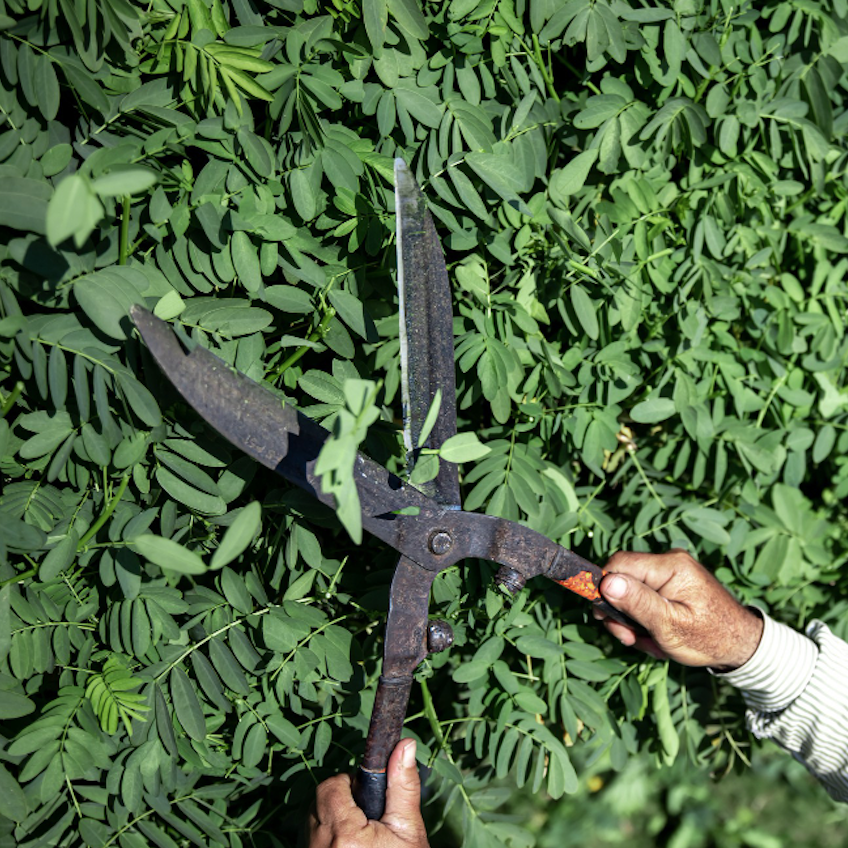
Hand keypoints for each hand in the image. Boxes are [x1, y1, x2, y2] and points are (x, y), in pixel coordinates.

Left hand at [308, 739, 429, 847]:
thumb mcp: (407, 832)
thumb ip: (402, 786)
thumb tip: (406, 745)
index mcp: (344, 835)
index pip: (330, 787)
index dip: (348, 785)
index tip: (365, 796)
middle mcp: (319, 847)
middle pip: (318, 803)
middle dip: (340, 803)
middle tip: (366, 821)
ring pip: (312, 823)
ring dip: (331, 823)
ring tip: (359, 840)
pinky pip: (311, 842)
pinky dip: (326, 841)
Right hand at [595, 549, 763, 670]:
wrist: (743, 646)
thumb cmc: (710, 639)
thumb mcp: (670, 626)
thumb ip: (638, 603)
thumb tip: (606, 582)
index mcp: (671, 566)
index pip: (619, 563)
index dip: (604, 587)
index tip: (604, 616)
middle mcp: (670, 562)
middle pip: (623, 579)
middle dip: (621, 612)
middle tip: (630, 639)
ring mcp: (672, 573)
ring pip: (631, 592)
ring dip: (634, 621)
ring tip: (651, 643)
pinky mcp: (672, 584)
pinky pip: (645, 597)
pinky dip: (645, 619)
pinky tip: (658, 637)